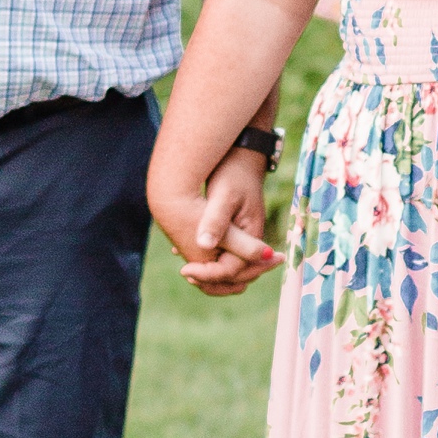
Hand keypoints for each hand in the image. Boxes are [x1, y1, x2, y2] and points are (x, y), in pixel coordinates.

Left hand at [150, 140, 281, 292]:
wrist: (241, 155)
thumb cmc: (234, 172)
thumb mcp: (223, 195)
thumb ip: (216, 221)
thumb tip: (203, 245)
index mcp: (252, 236)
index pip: (233, 270)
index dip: (209, 275)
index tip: (184, 270)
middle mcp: (251, 241)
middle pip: (236, 278)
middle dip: (211, 282)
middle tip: (186, 274)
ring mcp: (244, 238)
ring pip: (230, 270)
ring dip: (209, 275)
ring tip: (187, 271)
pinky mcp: (234, 233)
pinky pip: (223, 256)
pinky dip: (207, 262)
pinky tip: (186, 255)